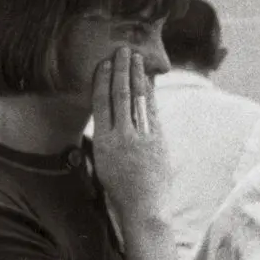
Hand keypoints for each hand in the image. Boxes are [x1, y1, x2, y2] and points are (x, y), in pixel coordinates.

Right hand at [89, 47, 172, 217]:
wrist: (143, 209)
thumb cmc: (120, 189)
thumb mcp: (103, 163)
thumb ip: (106, 140)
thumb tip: (108, 119)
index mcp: (103, 142)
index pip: (101, 103)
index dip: (103, 81)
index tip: (104, 64)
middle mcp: (121, 136)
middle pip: (120, 95)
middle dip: (122, 71)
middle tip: (122, 51)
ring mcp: (141, 138)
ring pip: (137, 100)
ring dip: (137, 76)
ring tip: (137, 58)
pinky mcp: (158, 141)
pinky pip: (152, 111)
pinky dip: (150, 93)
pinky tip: (149, 80)